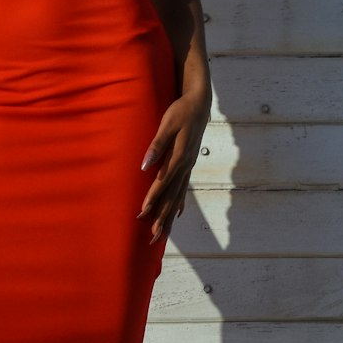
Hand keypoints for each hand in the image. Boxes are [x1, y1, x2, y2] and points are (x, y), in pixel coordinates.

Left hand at [137, 91, 210, 243]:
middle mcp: (185, 165)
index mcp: (179, 156)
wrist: (199, 104)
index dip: (153, 198)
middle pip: (172, 196)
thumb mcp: (168, 123)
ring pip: (178, 196)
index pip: (163, 182)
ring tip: (162, 234)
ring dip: (169, 216)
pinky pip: (183, 188)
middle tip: (152, 238)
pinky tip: (176, 214)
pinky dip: (179, 202)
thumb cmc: (181, 111)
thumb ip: (157, 144)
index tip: (143, 213)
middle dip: (161, 217)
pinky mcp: (188, 163)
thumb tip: (145, 165)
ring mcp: (188, 166)